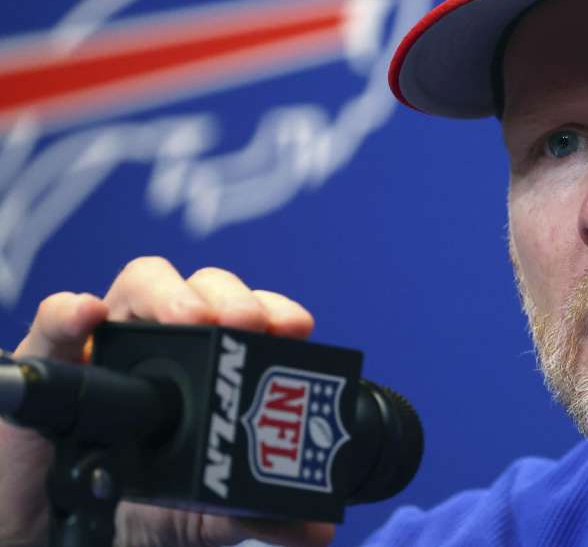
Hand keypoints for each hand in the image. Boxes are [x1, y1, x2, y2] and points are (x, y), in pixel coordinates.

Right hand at [0, 257, 334, 546]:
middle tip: (246, 323)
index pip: (252, 314)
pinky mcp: (49, 357)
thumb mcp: (206, 514)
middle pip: (206, 290)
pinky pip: (55, 320)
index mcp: (215, 364)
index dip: (276, 310)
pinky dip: (72, 310)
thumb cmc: (139, 502)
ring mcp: (109, 342)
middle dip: (232, 297)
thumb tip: (316, 529)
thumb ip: (259, 514)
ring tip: (191, 316)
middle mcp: (167, 341)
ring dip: (170, 292)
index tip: (295, 328)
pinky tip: (88, 315)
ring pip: (141, 287)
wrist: (62, 529)